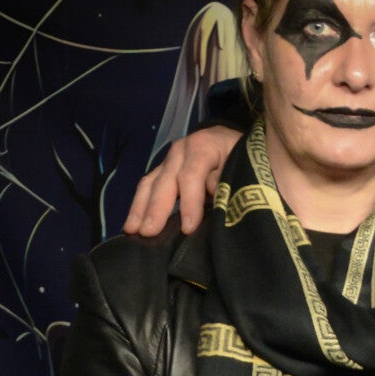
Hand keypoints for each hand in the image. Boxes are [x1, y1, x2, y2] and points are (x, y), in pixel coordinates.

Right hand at [123, 125, 241, 236]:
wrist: (236, 143)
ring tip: (132, 230)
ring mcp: (170, 160)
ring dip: (140, 208)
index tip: (188, 228)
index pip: (191, 176)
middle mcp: (181, 150)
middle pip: (166, 180)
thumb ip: (227, 180)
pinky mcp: (164, 170)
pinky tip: (132, 223)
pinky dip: (140, 205)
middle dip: (156, 208)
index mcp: (203, 145)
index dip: (189, 203)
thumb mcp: (242, 165)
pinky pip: (148, 186)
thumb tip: (212, 191)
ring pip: (150, 183)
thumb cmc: (242, 158)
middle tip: (149, 232)